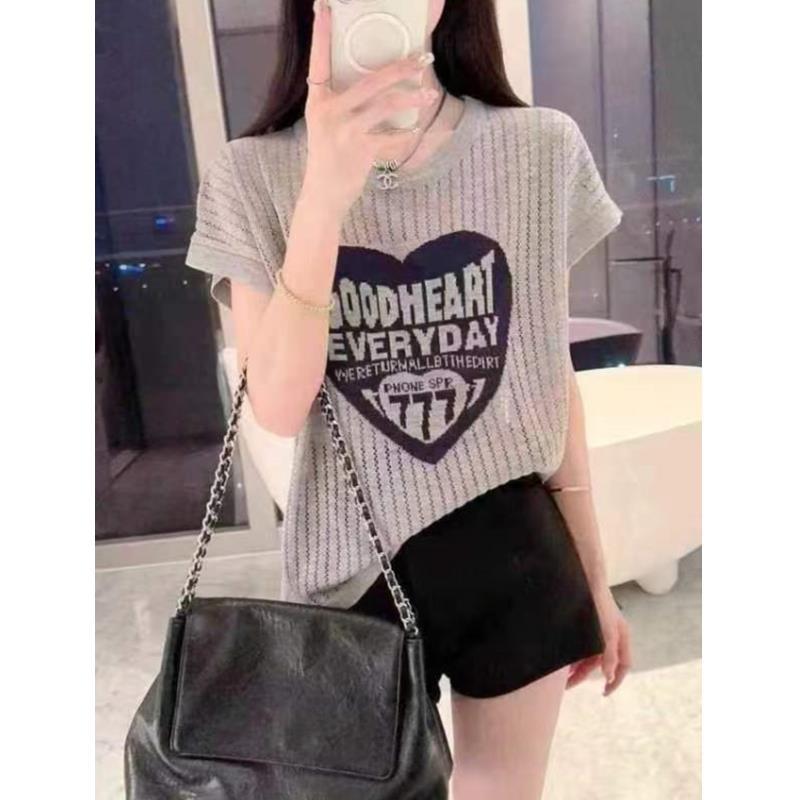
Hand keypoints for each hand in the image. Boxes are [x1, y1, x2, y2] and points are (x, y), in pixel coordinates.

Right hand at [302, 1, 436, 218]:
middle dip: (401, 68)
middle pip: (371, 80)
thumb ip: (341, 103)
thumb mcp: (325, 125)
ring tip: (429, 94)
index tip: (326, 7)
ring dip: (412, 98)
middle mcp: (329, 112)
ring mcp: (346, 131)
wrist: (322, 196)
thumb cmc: (327, 158)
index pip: (319, 60)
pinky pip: (392, 137)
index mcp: (318, 101)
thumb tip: (376, 84)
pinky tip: (416, 130)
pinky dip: (406, 135)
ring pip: (387, 105)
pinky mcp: (361, 151)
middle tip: (422, 59)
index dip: (323, 33)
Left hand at [566, 587, 631, 695]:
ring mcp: (597, 629)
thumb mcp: (606, 631)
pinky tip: (562, 659)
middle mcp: (611, 635)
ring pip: (588, 654)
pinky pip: (580, 644)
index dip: (617, 681)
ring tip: (561, 674)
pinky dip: (573, 653)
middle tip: (569, 685)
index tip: (604, 692)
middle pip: (600, 662)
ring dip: (576, 665)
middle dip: (585, 674)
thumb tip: (610, 676)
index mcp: (621, 636)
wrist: (585, 577)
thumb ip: (609, 654)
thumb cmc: (599, 603)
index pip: (624, 664)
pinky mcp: (584, 624)